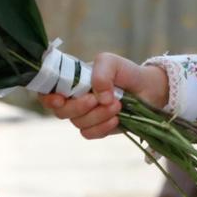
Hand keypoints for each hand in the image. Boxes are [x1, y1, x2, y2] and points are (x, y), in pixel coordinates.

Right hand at [40, 53, 169, 139]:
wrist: (148, 89)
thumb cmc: (126, 73)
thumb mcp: (111, 62)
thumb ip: (101, 73)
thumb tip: (98, 96)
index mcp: (72, 82)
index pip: (47, 92)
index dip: (47, 98)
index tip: (59, 99)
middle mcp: (74, 99)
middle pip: (61, 111)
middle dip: (79, 107)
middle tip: (98, 99)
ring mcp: (85, 115)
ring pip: (78, 123)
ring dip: (97, 116)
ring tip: (117, 105)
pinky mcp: (98, 128)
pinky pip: (89, 134)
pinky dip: (102, 127)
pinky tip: (116, 119)